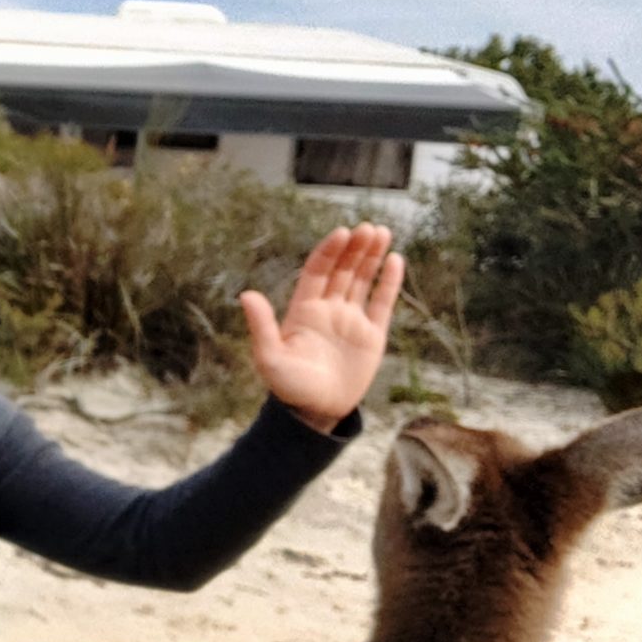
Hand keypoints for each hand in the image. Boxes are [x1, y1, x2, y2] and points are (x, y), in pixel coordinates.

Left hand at [241, 224, 404, 432]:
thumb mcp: (270, 357)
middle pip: (342, 270)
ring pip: (363, 280)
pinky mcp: (371, 336)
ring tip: (382, 232)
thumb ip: (261, 326)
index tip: (343, 233)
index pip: (318, 271)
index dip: (329, 251)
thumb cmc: (288, 387)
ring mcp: (350, 320)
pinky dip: (389, 283)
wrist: (315, 413)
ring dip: (372, 257)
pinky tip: (395, 260)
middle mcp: (328, 309)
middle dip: (355, 248)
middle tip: (368, 228)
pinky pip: (382, 303)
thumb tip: (245, 294)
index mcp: (303, 310)